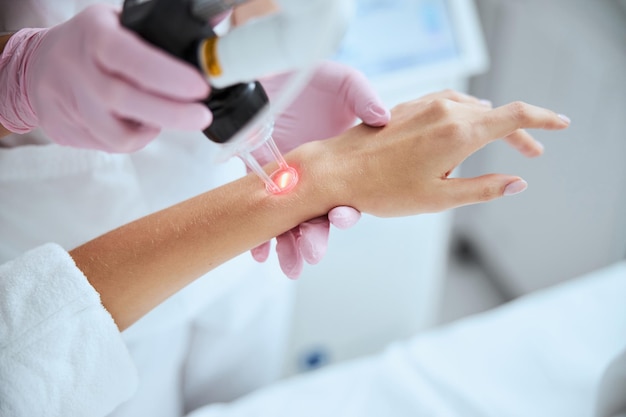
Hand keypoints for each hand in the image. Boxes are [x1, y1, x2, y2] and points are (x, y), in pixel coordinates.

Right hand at [0, 4, 210, 151]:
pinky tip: (137, 123)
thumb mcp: (121, 22)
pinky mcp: (64, 130)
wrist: (36, 65)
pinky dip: (132, 139)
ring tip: (165, 116)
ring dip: (150, 130)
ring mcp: (69, 103)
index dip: (168, 75)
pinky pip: (109, 145)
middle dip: (171, 113)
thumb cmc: (91, 41)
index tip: (200, 87)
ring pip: (115, 134)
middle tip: (202, 116)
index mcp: (95, 35)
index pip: (131, 56)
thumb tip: (218, 19)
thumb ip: (164, 29)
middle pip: (124, 99)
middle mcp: (78, 69)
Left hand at [251, 61, 390, 277]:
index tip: (345, 216)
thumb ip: (362, 99)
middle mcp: (312, 177)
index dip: (347, 209)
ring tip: (292, 262)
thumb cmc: (308, 76)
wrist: (267, 68)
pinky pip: (257, 211)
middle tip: (312, 253)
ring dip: (290, 244)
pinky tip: (261, 251)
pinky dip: (258, 234)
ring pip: (289, 221)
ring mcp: (284, 181)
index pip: (345, 195)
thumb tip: (382, 118)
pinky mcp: (255, 177)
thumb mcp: (342, 83)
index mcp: (337, 162)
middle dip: (316, 239)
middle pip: (317, 216)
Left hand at [297, 90, 570, 216]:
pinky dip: (463, 120)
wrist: (336, 170)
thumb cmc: (382, 190)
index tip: (561, 125)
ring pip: (472, 110)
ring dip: (487, 128)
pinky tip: (457, 136)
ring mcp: (426, 105)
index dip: (543, 120)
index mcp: (459, 132)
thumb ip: (484, 189)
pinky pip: (448, 106)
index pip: (515, 117)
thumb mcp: (440, 198)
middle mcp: (446, 111)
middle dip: (516, 133)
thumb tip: (518, 183)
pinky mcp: (409, 106)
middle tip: (531, 153)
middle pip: (496, 115)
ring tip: (487, 153)